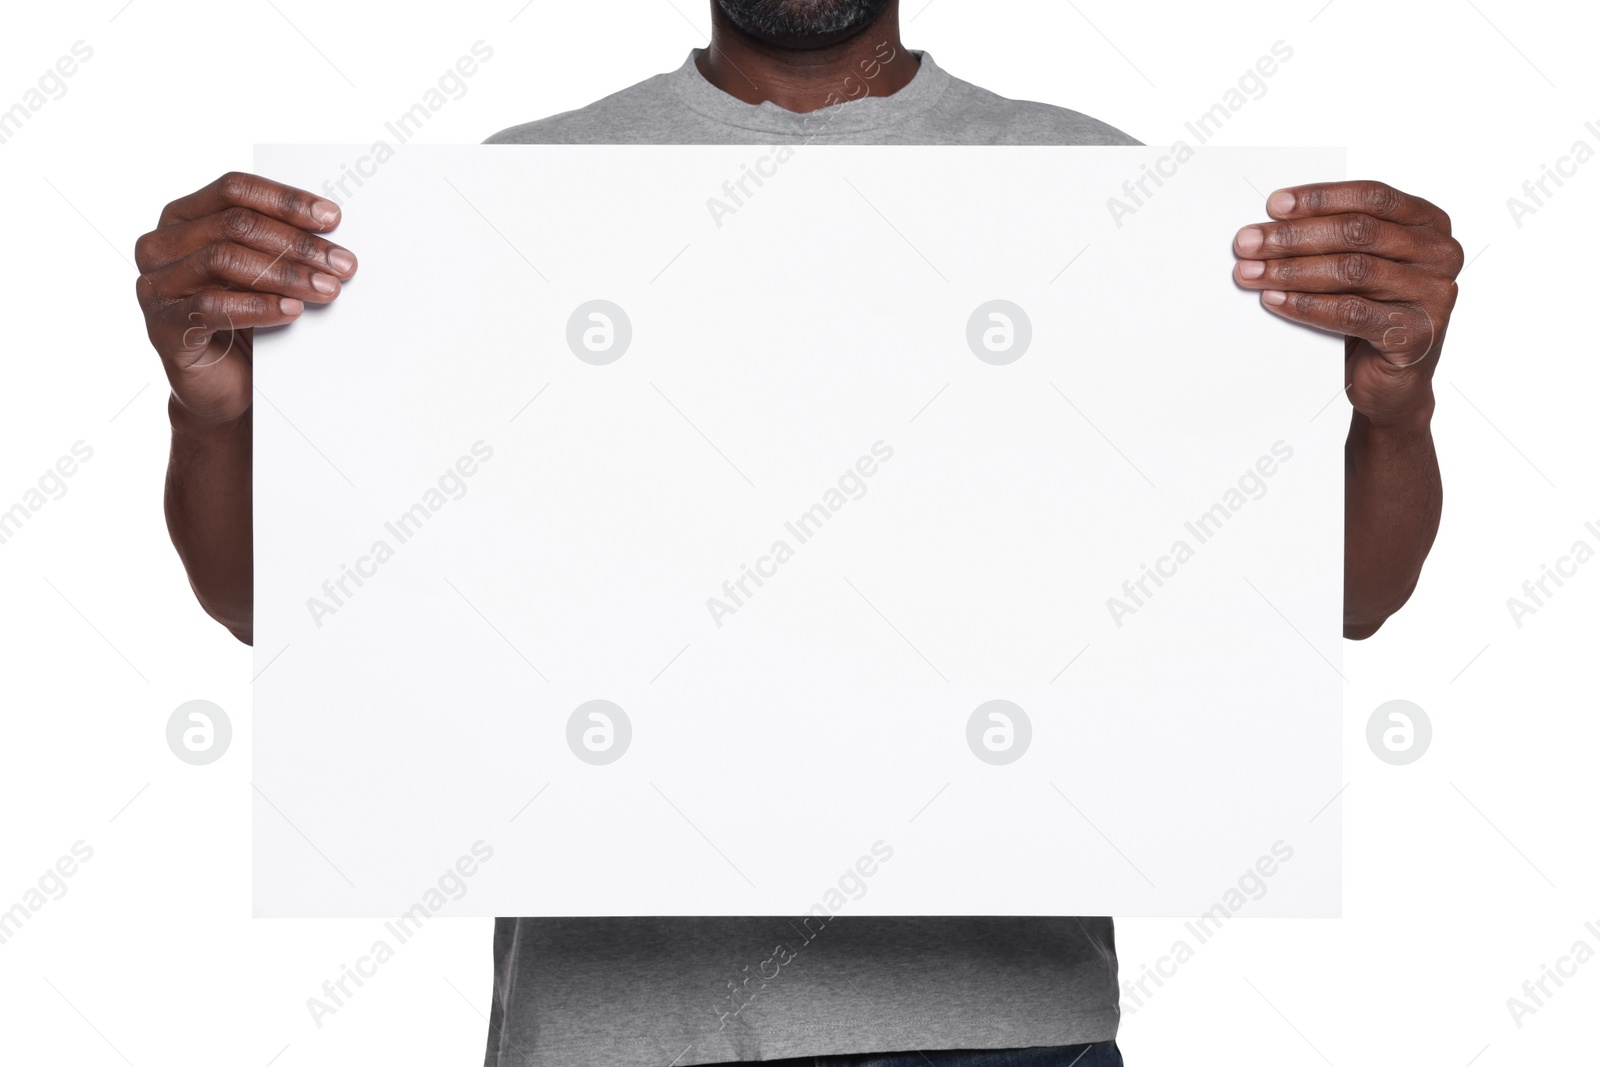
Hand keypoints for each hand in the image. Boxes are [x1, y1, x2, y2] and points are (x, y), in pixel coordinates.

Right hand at [135, 173, 356, 428]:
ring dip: (285, 273)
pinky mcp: (162, 327)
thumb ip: (279, 248)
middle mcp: (160, 246)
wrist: (224, 387)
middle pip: (235, 225)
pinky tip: (293, 310)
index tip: (333, 218)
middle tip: (344, 264)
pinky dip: (258, 307)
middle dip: (297, 243)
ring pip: (223, 260)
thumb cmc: (246, 322)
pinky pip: (210, 307)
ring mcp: (154, 286)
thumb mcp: (263, 276)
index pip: (234, 189)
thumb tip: (332, 237)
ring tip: (328, 289)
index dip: (286, 200)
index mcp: (183, 218)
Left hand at [1232, 180, 1461, 427]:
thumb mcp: (1359, 267)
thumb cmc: (1370, 314)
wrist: (1390, 384)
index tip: (1274, 205)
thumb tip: (1272, 224)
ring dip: (1292, 270)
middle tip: (1248, 242)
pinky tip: (1274, 301)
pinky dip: (1307, 305)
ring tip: (1250, 272)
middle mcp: (1440, 254)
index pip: (1373, 197)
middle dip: (1295, 236)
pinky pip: (1351, 313)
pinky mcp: (1417, 334)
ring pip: (1352, 270)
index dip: (1320, 198)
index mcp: (1430, 224)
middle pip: (1358, 232)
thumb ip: (1336, 240)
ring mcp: (1434, 295)